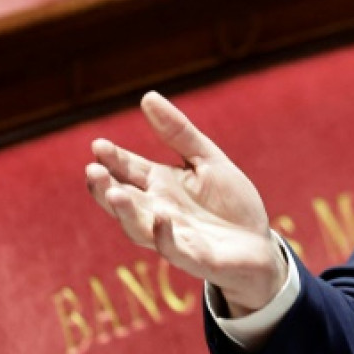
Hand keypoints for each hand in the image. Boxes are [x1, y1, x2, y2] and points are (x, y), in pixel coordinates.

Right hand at [84, 91, 284, 314]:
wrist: (260, 245)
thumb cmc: (231, 203)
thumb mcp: (208, 159)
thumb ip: (179, 133)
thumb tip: (147, 96)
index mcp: (161, 185)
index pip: (128, 170)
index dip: (113, 159)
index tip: (99, 145)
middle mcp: (158, 211)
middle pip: (122, 200)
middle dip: (105, 187)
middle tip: (92, 171)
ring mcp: (173, 236)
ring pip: (138, 227)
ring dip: (125, 212)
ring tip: (115, 193)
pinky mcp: (194, 258)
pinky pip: (173, 249)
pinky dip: (165, 236)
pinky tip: (161, 218)